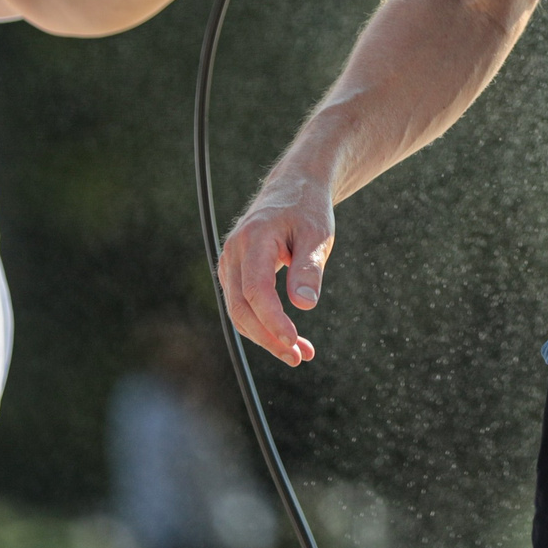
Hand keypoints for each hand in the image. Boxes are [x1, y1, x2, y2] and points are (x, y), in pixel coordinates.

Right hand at [217, 173, 334, 367]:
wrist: (292, 190)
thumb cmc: (307, 210)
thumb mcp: (318, 235)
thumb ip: (309, 267)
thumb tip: (305, 305)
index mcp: (254, 238)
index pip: (255, 288)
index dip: (271, 319)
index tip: (293, 341)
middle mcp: (234, 252)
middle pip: (241, 307)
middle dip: (269, 337)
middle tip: (300, 357)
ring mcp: (229, 264)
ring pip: (240, 312)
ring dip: (267, 337)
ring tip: (301, 354)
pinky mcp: (234, 274)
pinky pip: (243, 306)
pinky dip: (263, 326)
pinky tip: (290, 339)